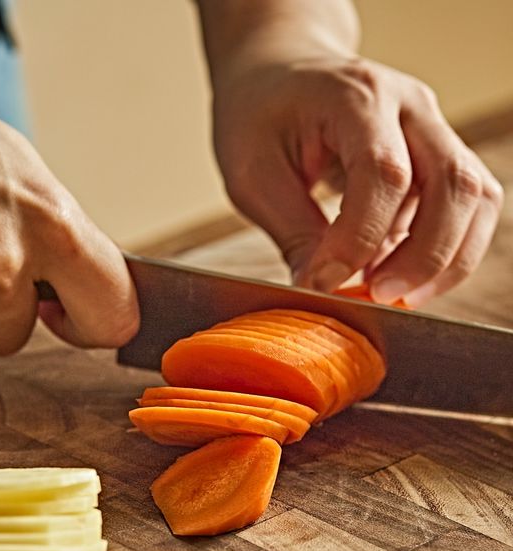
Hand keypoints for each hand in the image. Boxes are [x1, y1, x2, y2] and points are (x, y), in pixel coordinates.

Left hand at [211, 55, 503, 306]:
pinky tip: (397, 272)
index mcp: (357, 97)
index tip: (324, 280)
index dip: (358, 239)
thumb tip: (322, 289)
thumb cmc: (258, 118)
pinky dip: (442, 249)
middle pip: (452, 183)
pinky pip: (464, 207)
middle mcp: (409, 106)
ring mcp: (431, 129)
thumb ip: (292, 231)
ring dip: (444, 258)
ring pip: (474, 197)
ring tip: (394, 294)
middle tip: (378, 297)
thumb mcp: (253, 174)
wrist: (277, 76)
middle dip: (422, 256)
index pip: (383, 173)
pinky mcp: (434, 157)